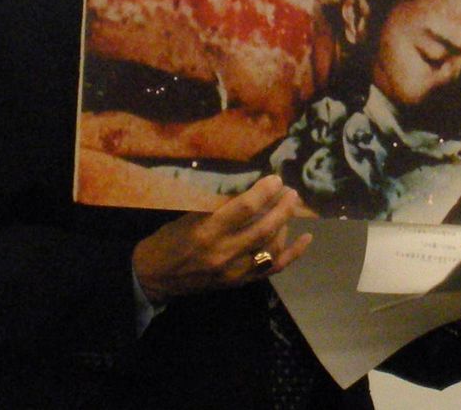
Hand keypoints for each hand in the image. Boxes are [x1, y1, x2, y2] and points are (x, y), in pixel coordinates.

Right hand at [131, 175, 310, 304]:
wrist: (154, 278)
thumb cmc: (169, 239)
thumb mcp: (189, 216)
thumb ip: (220, 206)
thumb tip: (252, 190)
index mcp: (206, 232)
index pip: (244, 208)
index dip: (264, 191)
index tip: (275, 179)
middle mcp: (223, 253)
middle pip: (264, 228)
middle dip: (282, 207)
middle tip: (291, 192)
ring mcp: (233, 272)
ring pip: (271, 247)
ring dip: (285, 225)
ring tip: (291, 208)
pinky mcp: (239, 283)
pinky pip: (272, 268)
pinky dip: (292, 253)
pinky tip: (306, 238)